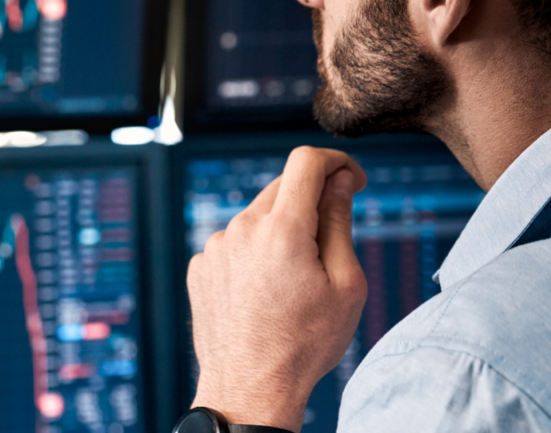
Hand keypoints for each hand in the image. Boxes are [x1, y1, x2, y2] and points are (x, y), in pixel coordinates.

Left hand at [187, 147, 368, 431]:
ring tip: (291, 282)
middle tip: (327, 244)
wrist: (249, 388)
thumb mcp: (345, 285)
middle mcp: (242, 229)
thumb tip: (338, 182)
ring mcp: (216, 247)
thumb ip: (340, 223)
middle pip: (283, 188)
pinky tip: (263, 293)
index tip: (350, 179)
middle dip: (310, 202)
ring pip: (257, 217)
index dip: (335, 162)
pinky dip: (252, 253)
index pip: (306, 161)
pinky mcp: (200, 266)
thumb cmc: (304, 344)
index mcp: (282, 230)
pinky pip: (234, 243)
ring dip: (278, 231)